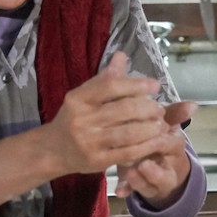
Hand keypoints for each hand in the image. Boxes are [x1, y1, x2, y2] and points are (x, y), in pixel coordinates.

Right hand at [42, 52, 177, 176]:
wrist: (54, 150)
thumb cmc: (74, 118)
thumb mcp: (84, 96)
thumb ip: (105, 79)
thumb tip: (122, 55)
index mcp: (78, 99)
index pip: (111, 86)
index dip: (136, 84)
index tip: (155, 85)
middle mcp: (82, 119)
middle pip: (123, 110)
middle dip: (147, 108)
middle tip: (159, 109)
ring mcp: (89, 142)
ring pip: (128, 132)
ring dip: (151, 128)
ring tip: (162, 125)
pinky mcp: (97, 161)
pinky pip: (128, 153)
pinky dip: (147, 146)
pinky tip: (158, 141)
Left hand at [115, 99, 196, 204]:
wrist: (166, 164)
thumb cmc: (160, 138)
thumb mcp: (165, 123)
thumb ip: (174, 113)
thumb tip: (193, 104)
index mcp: (175, 145)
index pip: (171, 142)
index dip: (160, 138)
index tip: (146, 131)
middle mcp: (169, 165)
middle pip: (166, 168)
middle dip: (154, 166)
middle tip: (141, 160)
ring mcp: (155, 179)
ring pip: (152, 184)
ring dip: (141, 180)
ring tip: (131, 173)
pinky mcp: (142, 188)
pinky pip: (136, 192)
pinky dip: (127, 190)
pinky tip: (119, 191)